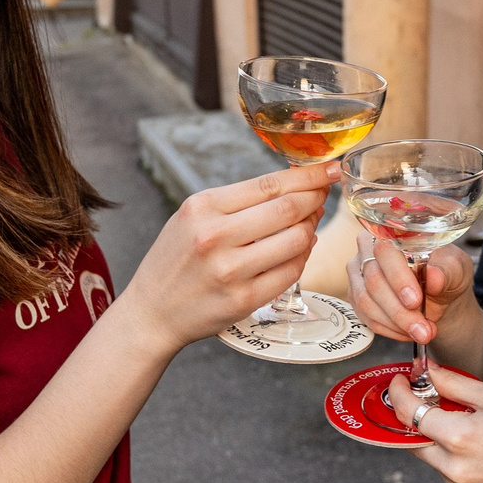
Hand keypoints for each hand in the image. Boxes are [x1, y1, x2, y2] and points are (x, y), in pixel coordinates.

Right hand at [118, 163, 336, 349]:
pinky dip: (302, 257)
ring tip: (309, 223)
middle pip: (288, 209)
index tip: (329, 170)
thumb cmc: (176, 260)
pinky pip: (292, 271)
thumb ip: (237, 201)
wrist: (152, 312)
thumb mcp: (193, 217)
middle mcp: (215, 236)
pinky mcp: (245, 300)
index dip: (308, 176)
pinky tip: (299, 250)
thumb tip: (294, 186)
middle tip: (324, 195)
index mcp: (203, 208)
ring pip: (297, 240)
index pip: (269, 184)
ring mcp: (231, 271)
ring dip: (312, 228)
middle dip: (316, 198)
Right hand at [349, 234, 476, 348]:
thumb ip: (447, 270)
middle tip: (424, 329)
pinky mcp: (357, 298)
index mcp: (392, 234)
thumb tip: (434, 277)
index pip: (385, 253)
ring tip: (422, 333)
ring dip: (396, 324)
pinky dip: (390, 330)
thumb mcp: (457, 268)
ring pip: (366, 303)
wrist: (442, 296)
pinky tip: (408, 332)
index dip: (398, 278)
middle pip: (373, 282)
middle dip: (400, 311)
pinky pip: (367, 318)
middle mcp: (368, 251)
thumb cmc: (447, 273)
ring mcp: (359, 275)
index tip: (415, 300)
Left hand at [388, 366, 482, 482]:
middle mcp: (457, 469)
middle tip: (421, 390)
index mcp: (463, 438)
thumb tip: (429, 372)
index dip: (400, 394)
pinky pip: (448, 468)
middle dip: (412, 413)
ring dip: (431, 431)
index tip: (401, 379)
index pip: (411, 415)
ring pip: (430, 455)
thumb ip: (457, 385)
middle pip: (414, 438)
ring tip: (450, 407)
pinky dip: (448, 448)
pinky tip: (468, 430)